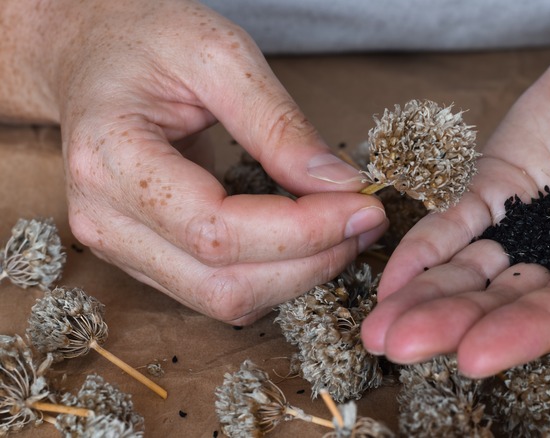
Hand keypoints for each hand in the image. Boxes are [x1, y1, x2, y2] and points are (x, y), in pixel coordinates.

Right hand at [54, 0, 386, 323]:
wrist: (95, 55)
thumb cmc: (148, 42)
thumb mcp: (220, 57)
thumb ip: (279, 125)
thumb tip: (340, 185)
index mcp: (112, 162)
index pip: (216, 231)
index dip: (301, 231)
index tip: (363, 205)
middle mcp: (105, 221)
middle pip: (224, 283)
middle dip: (311, 261)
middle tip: (365, 220)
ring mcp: (120, 248)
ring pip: (225, 300)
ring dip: (299, 276)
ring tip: (343, 229)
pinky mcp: (146, 259)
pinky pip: (219, 292)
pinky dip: (276, 276)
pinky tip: (307, 241)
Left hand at [362, 31, 549, 376]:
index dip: (525, 332)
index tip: (475, 355)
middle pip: (509, 301)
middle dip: (453, 324)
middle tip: (398, 345)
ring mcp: (527, 223)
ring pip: (473, 270)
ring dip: (427, 298)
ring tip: (379, 326)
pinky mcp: (497, 188)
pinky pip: (457, 222)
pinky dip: (426, 247)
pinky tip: (393, 275)